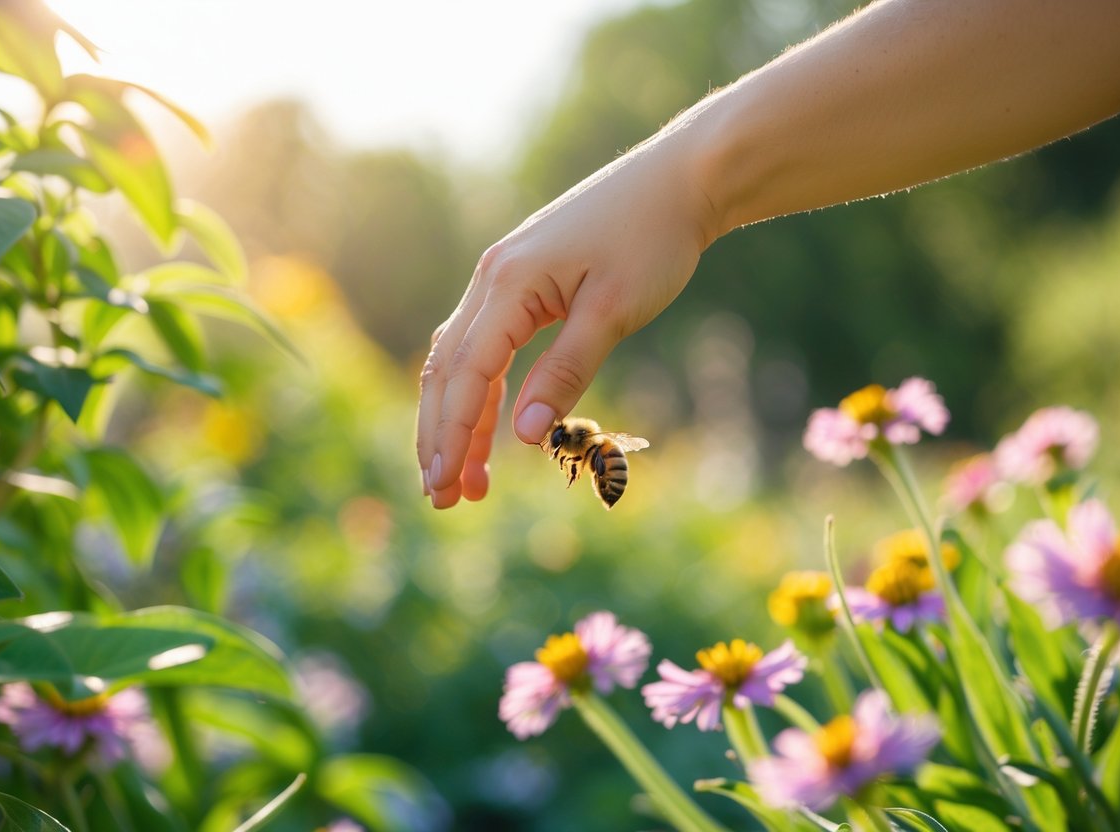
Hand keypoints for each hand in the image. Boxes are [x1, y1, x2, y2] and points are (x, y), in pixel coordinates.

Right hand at [416, 125, 715, 507]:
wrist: (678, 181)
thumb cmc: (652, 241)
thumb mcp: (613, 313)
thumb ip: (565, 372)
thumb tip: (525, 436)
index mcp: (508, 284)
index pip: (465, 373)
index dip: (452, 434)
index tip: (446, 486)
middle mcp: (491, 277)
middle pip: (447, 370)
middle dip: (442, 436)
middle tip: (443, 498)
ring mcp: (502, 275)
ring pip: (460, 357)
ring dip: (456, 417)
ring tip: (463, 476)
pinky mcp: (521, 279)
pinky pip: (484, 341)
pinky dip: (479, 386)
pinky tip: (484, 421)